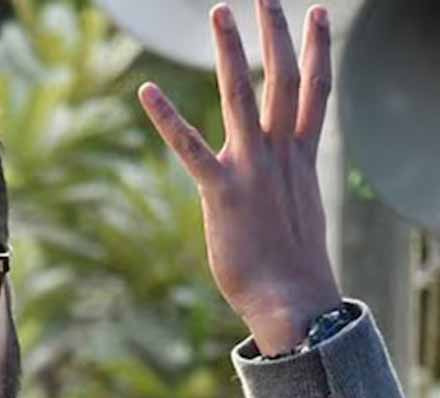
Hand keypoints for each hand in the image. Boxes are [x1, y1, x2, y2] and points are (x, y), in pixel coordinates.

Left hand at [138, 0, 341, 355]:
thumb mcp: (298, 210)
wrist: (292, 300)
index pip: (315, 90)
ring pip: (244, 96)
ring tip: (221, 11)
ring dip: (232, 52)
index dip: (318, 49)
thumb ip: (287, 180)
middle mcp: (282, 154)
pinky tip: (146, 91)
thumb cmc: (292, 263)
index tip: (318, 14)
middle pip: (285, 79)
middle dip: (277, 33)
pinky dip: (168, 118)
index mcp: (302, 157)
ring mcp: (254, 169)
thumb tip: (282, 175)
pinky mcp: (223, 191)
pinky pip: (191, 147)